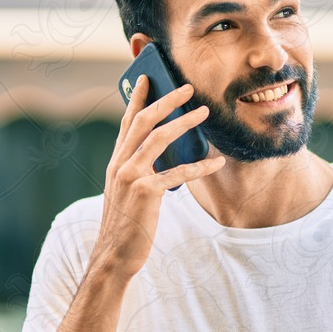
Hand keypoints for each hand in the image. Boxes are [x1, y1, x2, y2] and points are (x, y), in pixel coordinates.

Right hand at [91, 75, 224, 279]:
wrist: (115, 254)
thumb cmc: (128, 223)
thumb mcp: (128, 191)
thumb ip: (140, 169)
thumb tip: (162, 153)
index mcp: (116, 161)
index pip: (127, 122)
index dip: (137, 98)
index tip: (147, 77)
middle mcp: (120, 164)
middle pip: (143, 122)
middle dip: (165, 101)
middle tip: (187, 88)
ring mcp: (130, 177)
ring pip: (158, 139)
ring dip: (183, 123)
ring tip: (205, 112)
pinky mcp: (145, 193)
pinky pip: (176, 173)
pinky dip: (199, 167)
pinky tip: (217, 162)